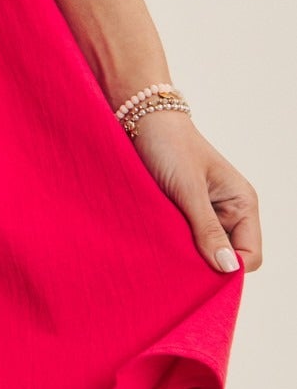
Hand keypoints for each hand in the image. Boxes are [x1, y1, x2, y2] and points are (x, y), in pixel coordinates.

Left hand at [125, 107, 261, 275]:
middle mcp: (228, 212)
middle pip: (226, 257)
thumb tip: (228, 268)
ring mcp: (204, 213)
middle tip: (176, 258)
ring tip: (164, 245)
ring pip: (203, 252)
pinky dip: (172, 244)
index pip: (249, 254)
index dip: (229, 267)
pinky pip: (184, 241)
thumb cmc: (169, 144)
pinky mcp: (182, 212)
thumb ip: (207, 229)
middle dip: (204, 263)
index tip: (199, 270)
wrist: (138, 118)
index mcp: (242, 203)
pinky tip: (157, 239)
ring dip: (185, 254)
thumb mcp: (189, 188)